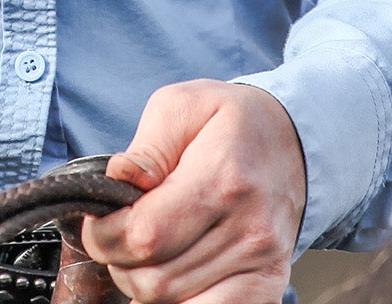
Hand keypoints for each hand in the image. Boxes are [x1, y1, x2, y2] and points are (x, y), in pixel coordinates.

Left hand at [77, 81, 306, 303]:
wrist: (293, 142)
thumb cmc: (230, 122)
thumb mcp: (183, 106)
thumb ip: (147, 147)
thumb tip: (119, 179)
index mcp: (221, 177)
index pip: (146, 234)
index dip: (105, 236)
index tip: (98, 222)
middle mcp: (247, 228)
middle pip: (155, 280)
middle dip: (120, 262)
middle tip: (120, 235)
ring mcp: (261, 263)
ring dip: (145, 285)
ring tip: (147, 252)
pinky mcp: (267, 286)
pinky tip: (172, 278)